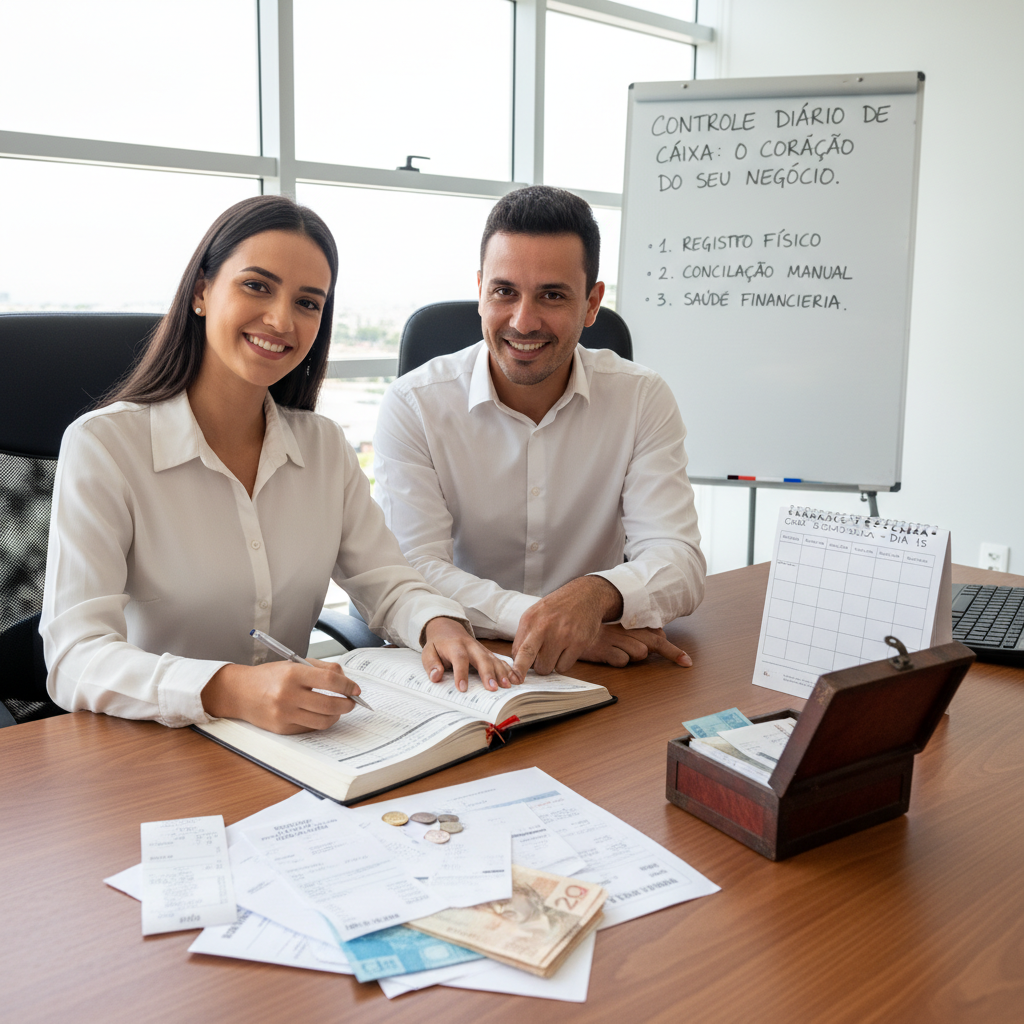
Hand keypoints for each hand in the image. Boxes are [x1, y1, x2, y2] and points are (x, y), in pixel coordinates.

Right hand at [202, 658, 362, 733]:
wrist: (239, 692)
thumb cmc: (269, 676)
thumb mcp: (294, 663)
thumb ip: (321, 669)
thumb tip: (346, 680)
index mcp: (293, 674)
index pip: (330, 680)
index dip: (347, 685)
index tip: (355, 689)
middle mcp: (288, 695)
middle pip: (330, 704)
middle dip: (347, 704)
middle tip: (352, 701)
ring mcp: (284, 714)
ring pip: (323, 720)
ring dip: (336, 715)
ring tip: (338, 708)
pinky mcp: (282, 728)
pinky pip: (310, 728)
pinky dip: (320, 721)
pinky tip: (320, 714)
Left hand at [422, 617, 519, 692]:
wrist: (447, 627)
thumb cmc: (438, 644)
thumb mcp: (428, 652)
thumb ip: (431, 664)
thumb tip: (435, 677)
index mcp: (454, 645)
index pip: (459, 658)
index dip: (460, 673)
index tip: (462, 688)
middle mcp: (471, 646)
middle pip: (481, 658)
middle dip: (488, 673)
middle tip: (492, 688)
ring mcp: (481, 648)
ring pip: (493, 659)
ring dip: (501, 672)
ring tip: (507, 686)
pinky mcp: (487, 652)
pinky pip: (499, 660)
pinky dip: (508, 669)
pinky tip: (515, 679)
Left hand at [511, 576, 622, 676]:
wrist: (585, 595)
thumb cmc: (557, 608)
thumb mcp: (536, 614)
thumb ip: (526, 635)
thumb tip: (517, 661)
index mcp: (529, 619)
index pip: (515, 651)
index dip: (516, 665)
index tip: (514, 675)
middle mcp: (544, 627)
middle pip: (526, 660)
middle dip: (524, 671)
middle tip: (527, 674)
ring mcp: (562, 635)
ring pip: (546, 668)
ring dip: (548, 665)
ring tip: (554, 652)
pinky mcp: (578, 642)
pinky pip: (563, 667)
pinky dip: (563, 663)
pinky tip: (566, 651)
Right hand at [579, 624, 691, 667]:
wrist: (563, 626)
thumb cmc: (590, 632)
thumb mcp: (611, 630)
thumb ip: (630, 635)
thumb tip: (656, 635)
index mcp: (628, 625)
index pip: (656, 633)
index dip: (668, 646)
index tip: (685, 659)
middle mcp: (624, 630)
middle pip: (655, 641)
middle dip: (673, 653)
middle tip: (687, 663)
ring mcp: (614, 639)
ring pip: (639, 652)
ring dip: (635, 656)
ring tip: (619, 652)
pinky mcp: (603, 649)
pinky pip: (621, 660)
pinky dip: (618, 660)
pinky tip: (607, 656)